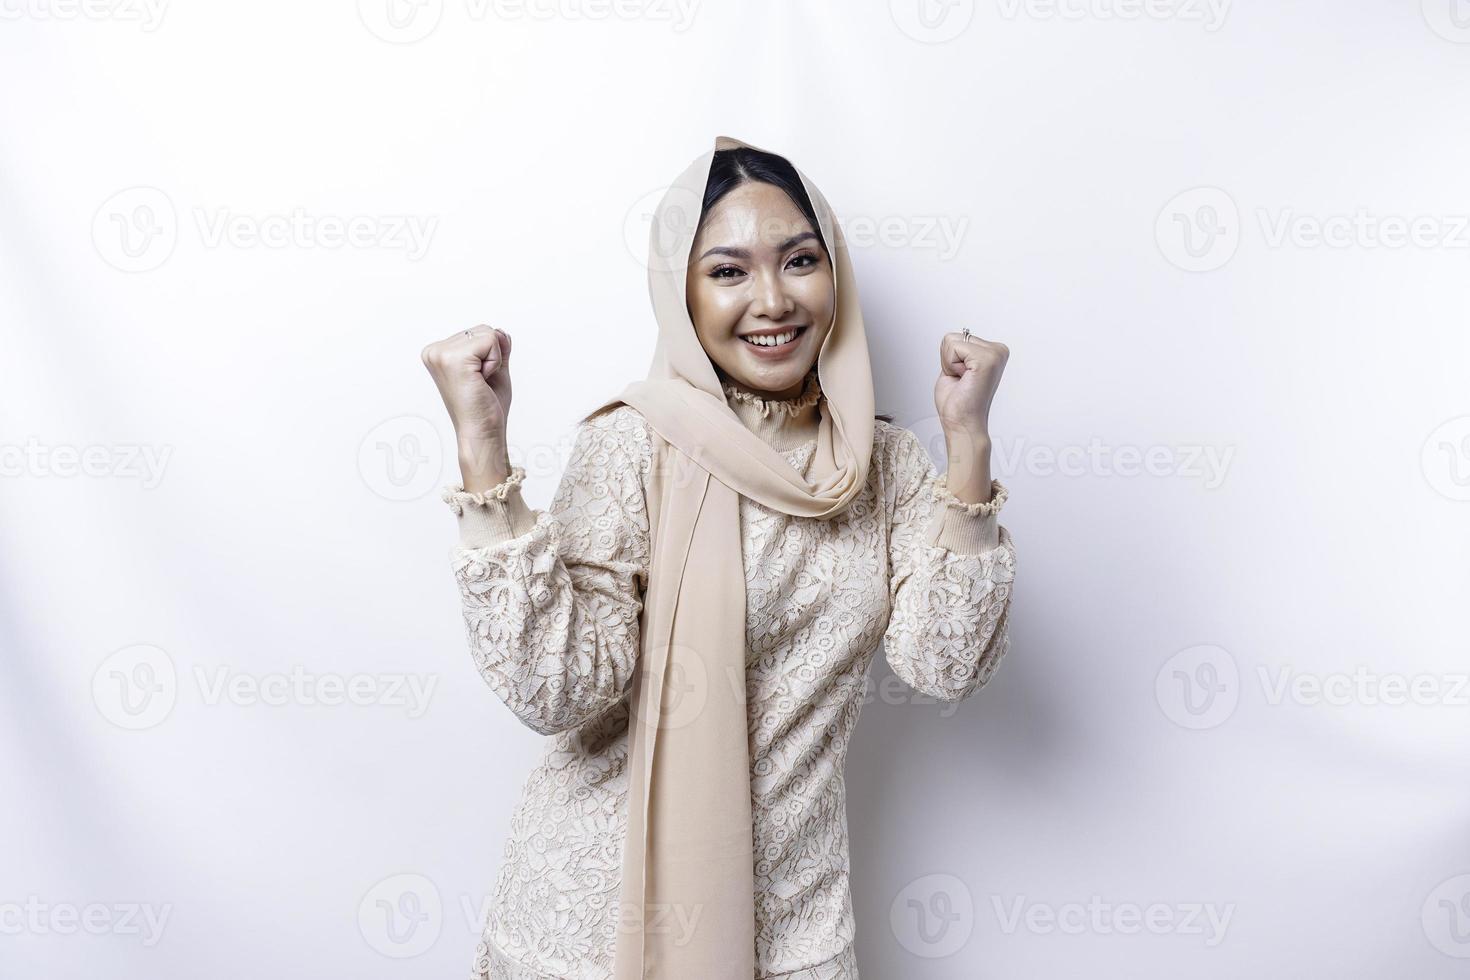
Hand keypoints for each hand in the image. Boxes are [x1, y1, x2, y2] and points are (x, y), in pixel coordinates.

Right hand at [421, 325, 512, 490]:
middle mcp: (434, 352)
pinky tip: (482, 381)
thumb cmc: (486, 408)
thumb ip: (496, 347)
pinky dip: (496, 362)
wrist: (482, 434)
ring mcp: (441, 354)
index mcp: (437, 353)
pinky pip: (492, 341)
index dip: (490, 356)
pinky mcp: (454, 359)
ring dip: (495, 360)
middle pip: (483, 330)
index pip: (478, 333)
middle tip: (481, 383)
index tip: (478, 380)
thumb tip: (500, 331)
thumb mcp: (494, 369)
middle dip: (493, 356)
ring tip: (480, 382)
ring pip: (489, 334)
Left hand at [934, 330, 1007, 503]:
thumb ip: (959, 351)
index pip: (958, 336)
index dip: (950, 359)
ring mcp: (995, 354)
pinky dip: (950, 366)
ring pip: (951, 341)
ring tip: (963, 381)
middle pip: (953, 337)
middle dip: (949, 360)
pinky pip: (952, 348)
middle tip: (962, 381)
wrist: (962, 424)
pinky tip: (964, 380)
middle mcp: (998, 351)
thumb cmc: (959, 402)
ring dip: (949, 364)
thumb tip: (959, 336)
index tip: (963, 378)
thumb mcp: (957, 368)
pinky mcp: (986, 360)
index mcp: (994, 352)